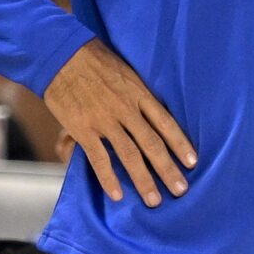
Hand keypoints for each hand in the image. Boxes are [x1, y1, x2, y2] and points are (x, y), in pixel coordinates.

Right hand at [43, 40, 195, 207]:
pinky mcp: (83, 129)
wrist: (60, 53)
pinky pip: (99, 158)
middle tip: (181, 190)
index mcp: (139, 93)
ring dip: (144, 180)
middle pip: (152, 144)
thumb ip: (138, 93)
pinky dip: (108, 178)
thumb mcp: (126, 70)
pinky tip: (117, 195)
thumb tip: (152, 113)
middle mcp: (126, 109)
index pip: (166, 122)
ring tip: (155, 200)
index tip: (193, 162)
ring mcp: (104, 120)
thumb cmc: (94, 59)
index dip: (181, 144)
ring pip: (130, 155)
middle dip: (168, 169)